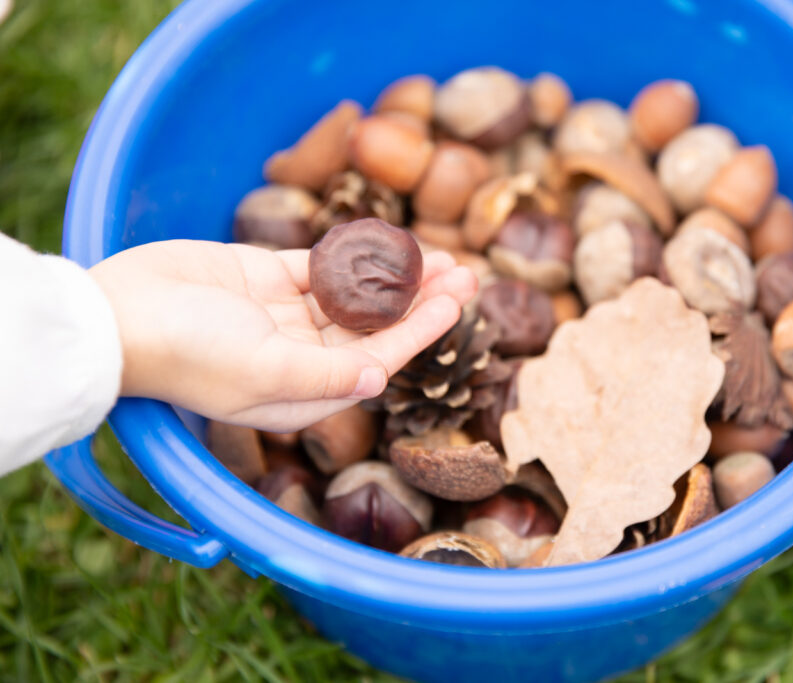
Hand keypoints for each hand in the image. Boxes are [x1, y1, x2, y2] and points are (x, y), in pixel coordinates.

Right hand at [89, 240, 476, 430]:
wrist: (113, 314)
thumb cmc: (184, 352)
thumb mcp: (260, 371)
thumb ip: (326, 375)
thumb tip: (382, 376)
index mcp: (305, 390)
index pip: (380, 358)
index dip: (423, 330)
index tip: (459, 301)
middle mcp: (302, 355)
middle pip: (378, 326)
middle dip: (423, 300)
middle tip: (467, 272)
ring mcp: (285, 316)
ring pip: (358, 294)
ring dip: (398, 276)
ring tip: (442, 254)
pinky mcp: (265, 279)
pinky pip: (323, 266)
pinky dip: (355, 255)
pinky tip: (391, 242)